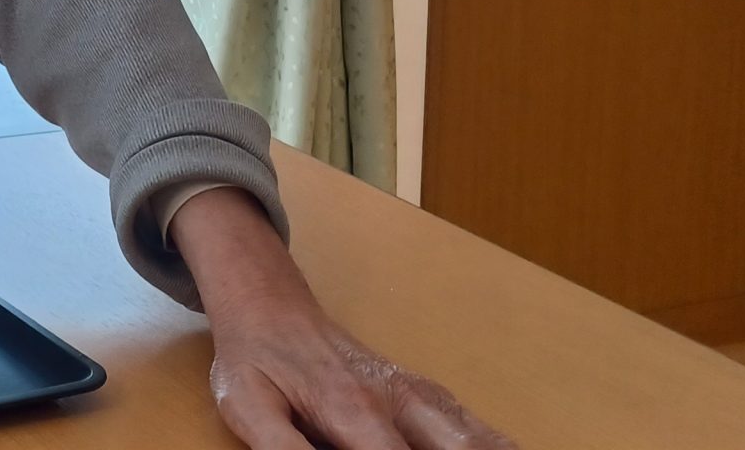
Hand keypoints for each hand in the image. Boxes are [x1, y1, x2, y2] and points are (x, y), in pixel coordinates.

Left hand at [173, 189, 512, 449]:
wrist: (272, 308)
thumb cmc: (258, 360)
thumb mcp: (248, 406)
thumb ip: (283, 449)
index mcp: (357, 409)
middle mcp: (402, 400)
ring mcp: (423, 396)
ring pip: (480, 439)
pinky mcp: (431, 397)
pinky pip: (478, 430)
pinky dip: (496, 445)